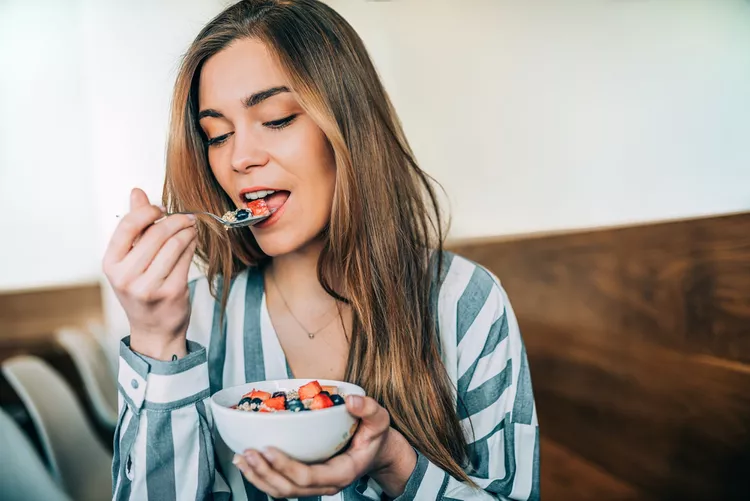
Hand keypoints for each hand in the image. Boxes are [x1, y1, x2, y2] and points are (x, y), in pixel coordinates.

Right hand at [103, 188, 196, 359]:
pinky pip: (186, 258)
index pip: (128, 225)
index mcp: (111, 264)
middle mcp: (126, 276)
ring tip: (191, 226)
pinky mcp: (171, 292)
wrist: (154, 330)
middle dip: (175, 219)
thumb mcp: (130, 260)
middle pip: (156, 233)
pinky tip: (193, 240)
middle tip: (186, 217)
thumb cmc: (141, 289)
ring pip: (174, 243)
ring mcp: (148, 286)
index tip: (162, 208)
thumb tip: (137, 191)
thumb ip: (134, 226)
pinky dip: (192, 244)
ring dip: (187, 230)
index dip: (148, 211)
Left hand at [233, 395, 416, 497]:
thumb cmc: (375, 435)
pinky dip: (261, 474)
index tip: (267, 449)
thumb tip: (352, 400)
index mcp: (341, 473)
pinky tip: (246, 461)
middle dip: (264, 473)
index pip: (308, 477)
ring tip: (240, 458)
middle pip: (288, 488)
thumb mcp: (379, 419)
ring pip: (281, 490)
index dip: (285, 466)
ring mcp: (313, 485)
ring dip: (258, 476)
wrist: (376, 450)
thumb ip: (369, 409)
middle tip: (246, 453)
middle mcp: (325, 485)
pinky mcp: (304, 480)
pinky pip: (280, 484)